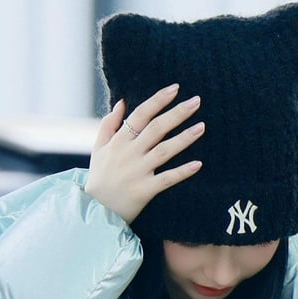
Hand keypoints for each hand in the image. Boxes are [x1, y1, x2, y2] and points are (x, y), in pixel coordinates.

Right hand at [84, 83, 204, 224]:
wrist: (95, 210)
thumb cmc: (99, 178)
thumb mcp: (98, 149)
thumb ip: (108, 125)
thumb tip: (121, 102)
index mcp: (118, 141)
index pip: (140, 114)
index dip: (158, 100)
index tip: (175, 88)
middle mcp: (129, 154)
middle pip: (156, 129)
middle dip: (177, 113)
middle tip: (197, 101)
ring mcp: (138, 172)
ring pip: (164, 151)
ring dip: (184, 138)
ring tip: (202, 127)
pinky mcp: (144, 190)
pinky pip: (167, 179)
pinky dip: (182, 172)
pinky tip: (198, 164)